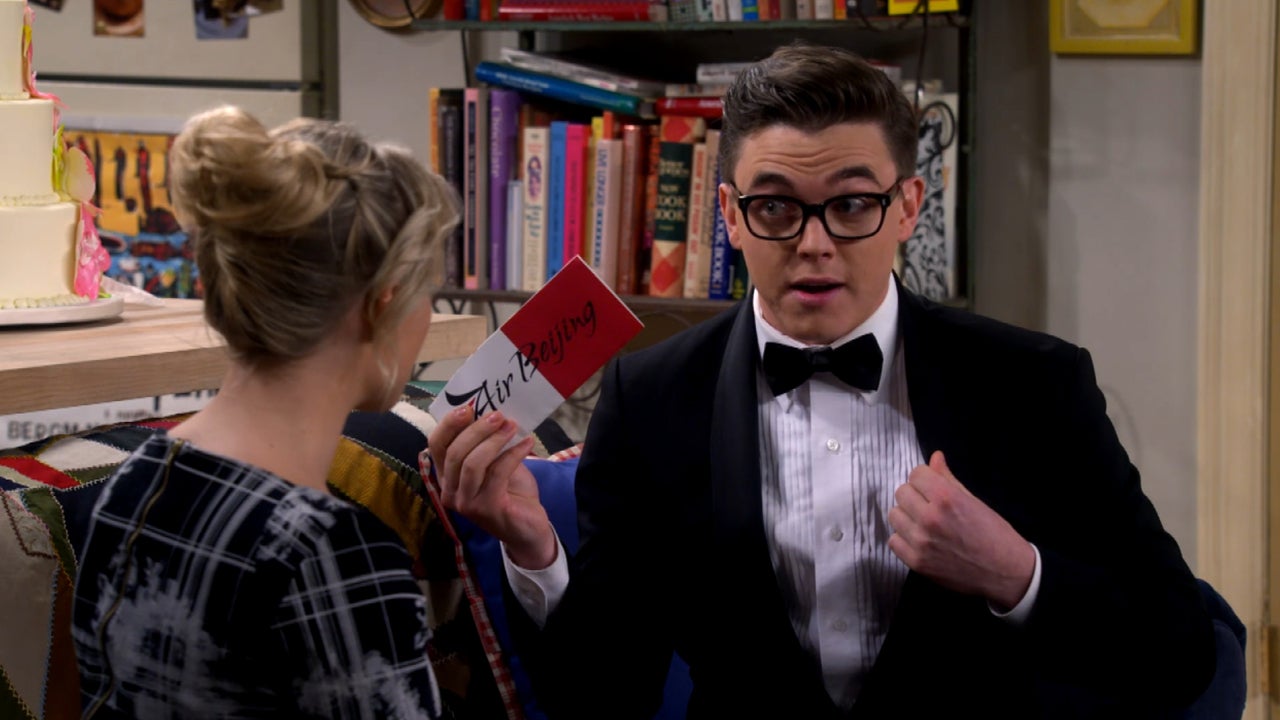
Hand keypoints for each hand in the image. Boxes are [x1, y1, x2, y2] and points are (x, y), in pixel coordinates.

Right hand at [428, 406, 557, 569]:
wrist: (529, 529)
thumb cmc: (510, 492)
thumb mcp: (494, 463)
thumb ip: (485, 444)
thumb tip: (491, 412)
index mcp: (446, 477)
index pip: (436, 446)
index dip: (449, 424)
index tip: (469, 406)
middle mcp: (450, 492)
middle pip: (454, 453)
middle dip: (476, 429)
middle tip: (498, 414)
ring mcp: (466, 503)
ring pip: (472, 463)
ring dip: (494, 440)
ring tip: (513, 425)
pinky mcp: (486, 509)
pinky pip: (497, 473)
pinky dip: (513, 454)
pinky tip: (527, 443)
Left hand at [888, 451, 1034, 608]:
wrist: (1005, 572)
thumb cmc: (994, 534)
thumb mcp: (973, 500)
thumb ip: (948, 478)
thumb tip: (934, 457)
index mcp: (946, 498)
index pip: (916, 474)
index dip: (925, 479)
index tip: (932, 487)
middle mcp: (930, 518)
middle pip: (902, 492)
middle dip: (915, 495)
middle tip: (930, 505)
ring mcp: (921, 542)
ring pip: (895, 515)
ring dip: (907, 516)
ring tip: (924, 523)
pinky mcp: (917, 562)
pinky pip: (893, 541)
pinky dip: (904, 539)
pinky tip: (920, 540)